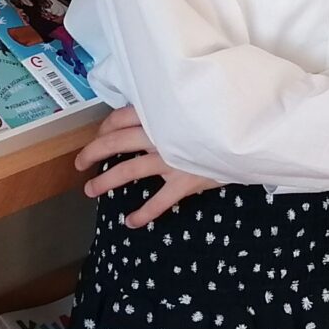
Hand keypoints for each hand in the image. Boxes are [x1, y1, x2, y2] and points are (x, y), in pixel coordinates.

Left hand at [75, 106, 219, 229]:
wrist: (249, 132)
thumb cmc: (222, 115)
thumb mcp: (193, 105)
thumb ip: (171, 109)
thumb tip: (151, 110)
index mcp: (160, 113)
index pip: (121, 117)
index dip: (104, 127)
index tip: (99, 135)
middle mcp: (161, 134)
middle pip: (115, 142)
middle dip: (93, 153)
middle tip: (79, 163)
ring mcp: (172, 159)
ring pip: (128, 171)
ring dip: (105, 181)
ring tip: (90, 190)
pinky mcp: (185, 180)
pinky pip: (159, 201)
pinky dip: (143, 213)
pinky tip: (130, 222)